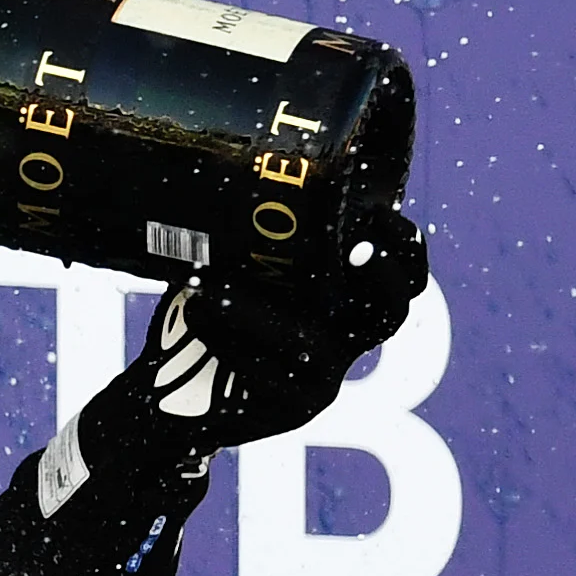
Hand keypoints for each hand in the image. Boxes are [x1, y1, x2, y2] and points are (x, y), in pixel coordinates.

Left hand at [79, 211, 433, 473]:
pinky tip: (197, 314)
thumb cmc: (210, 307)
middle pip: (393, 309)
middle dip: (382, 273)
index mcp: (341, 291)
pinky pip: (273, 371)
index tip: (376, 212)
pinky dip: (231, 339)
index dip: (403, 244)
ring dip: (258, 311)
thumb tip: (237, 169)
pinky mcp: (297, 406)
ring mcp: (327, 374)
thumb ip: (251, 230)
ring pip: (313, 340)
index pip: (402, 270)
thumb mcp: (231, 258)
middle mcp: (346, 333)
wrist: (172, 388)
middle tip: (357, 248)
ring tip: (209, 288)